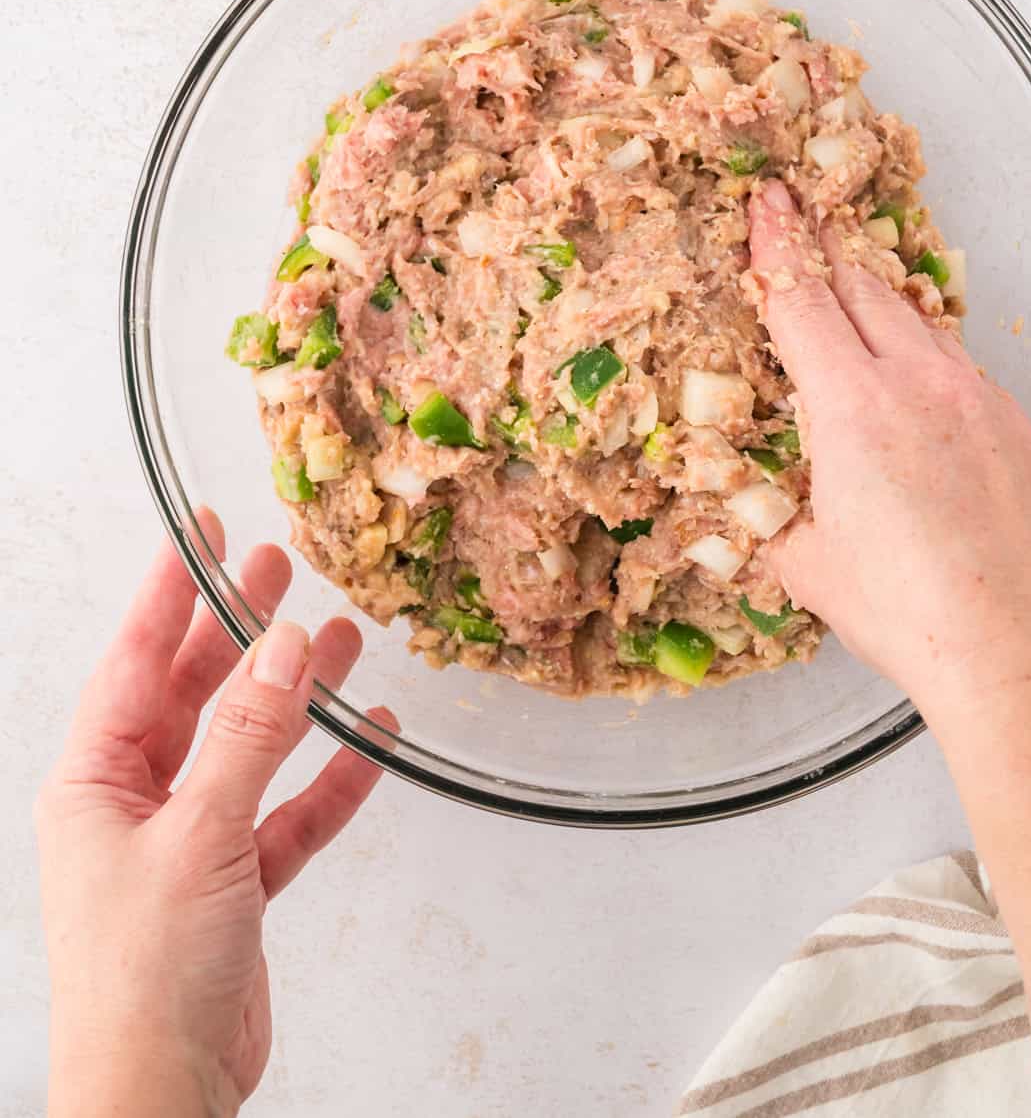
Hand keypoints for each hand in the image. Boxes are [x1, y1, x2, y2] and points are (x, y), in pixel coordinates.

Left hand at [36, 511, 393, 1117]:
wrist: (159, 1097)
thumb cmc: (142, 976)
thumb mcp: (198, 836)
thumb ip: (249, 737)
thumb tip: (283, 645)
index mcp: (95, 782)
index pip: (136, 662)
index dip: (172, 592)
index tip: (203, 531)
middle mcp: (136, 803)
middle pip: (196, 696)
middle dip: (241, 635)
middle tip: (282, 571)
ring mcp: (188, 843)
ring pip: (250, 748)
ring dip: (296, 699)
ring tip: (344, 639)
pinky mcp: (235, 886)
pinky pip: (288, 813)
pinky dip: (331, 779)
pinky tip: (373, 739)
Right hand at [748, 180, 1030, 720]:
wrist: (1016, 648)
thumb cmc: (907, 612)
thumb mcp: (808, 563)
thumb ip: (775, 515)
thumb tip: (755, 507)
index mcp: (851, 405)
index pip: (801, 299)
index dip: (776, 244)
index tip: (766, 201)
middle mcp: (919, 383)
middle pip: (864, 288)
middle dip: (825, 249)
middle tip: (803, 215)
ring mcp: (980, 399)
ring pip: (921, 325)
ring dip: (882, 303)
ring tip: (859, 294)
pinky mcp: (1021, 427)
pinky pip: (966, 374)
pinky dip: (932, 365)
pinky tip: (924, 396)